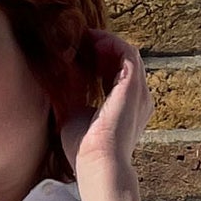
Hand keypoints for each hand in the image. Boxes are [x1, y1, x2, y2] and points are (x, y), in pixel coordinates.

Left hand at [60, 29, 152, 178]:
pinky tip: (92, 41)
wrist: (97, 162)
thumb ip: (74, 96)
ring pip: (126, 54)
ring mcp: (139, 91)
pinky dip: (110, 43)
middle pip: (122, 63)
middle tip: (80, 41)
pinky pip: (127, 52)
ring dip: (106, 43)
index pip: (115, 77)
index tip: (78, 55)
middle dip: (101, 50)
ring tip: (85, 37)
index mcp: (127, 110)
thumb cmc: (84, 151)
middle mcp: (137, 100)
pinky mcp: (134, 84)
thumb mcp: (75, 116)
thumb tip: (62, 77)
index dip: (98, 62)